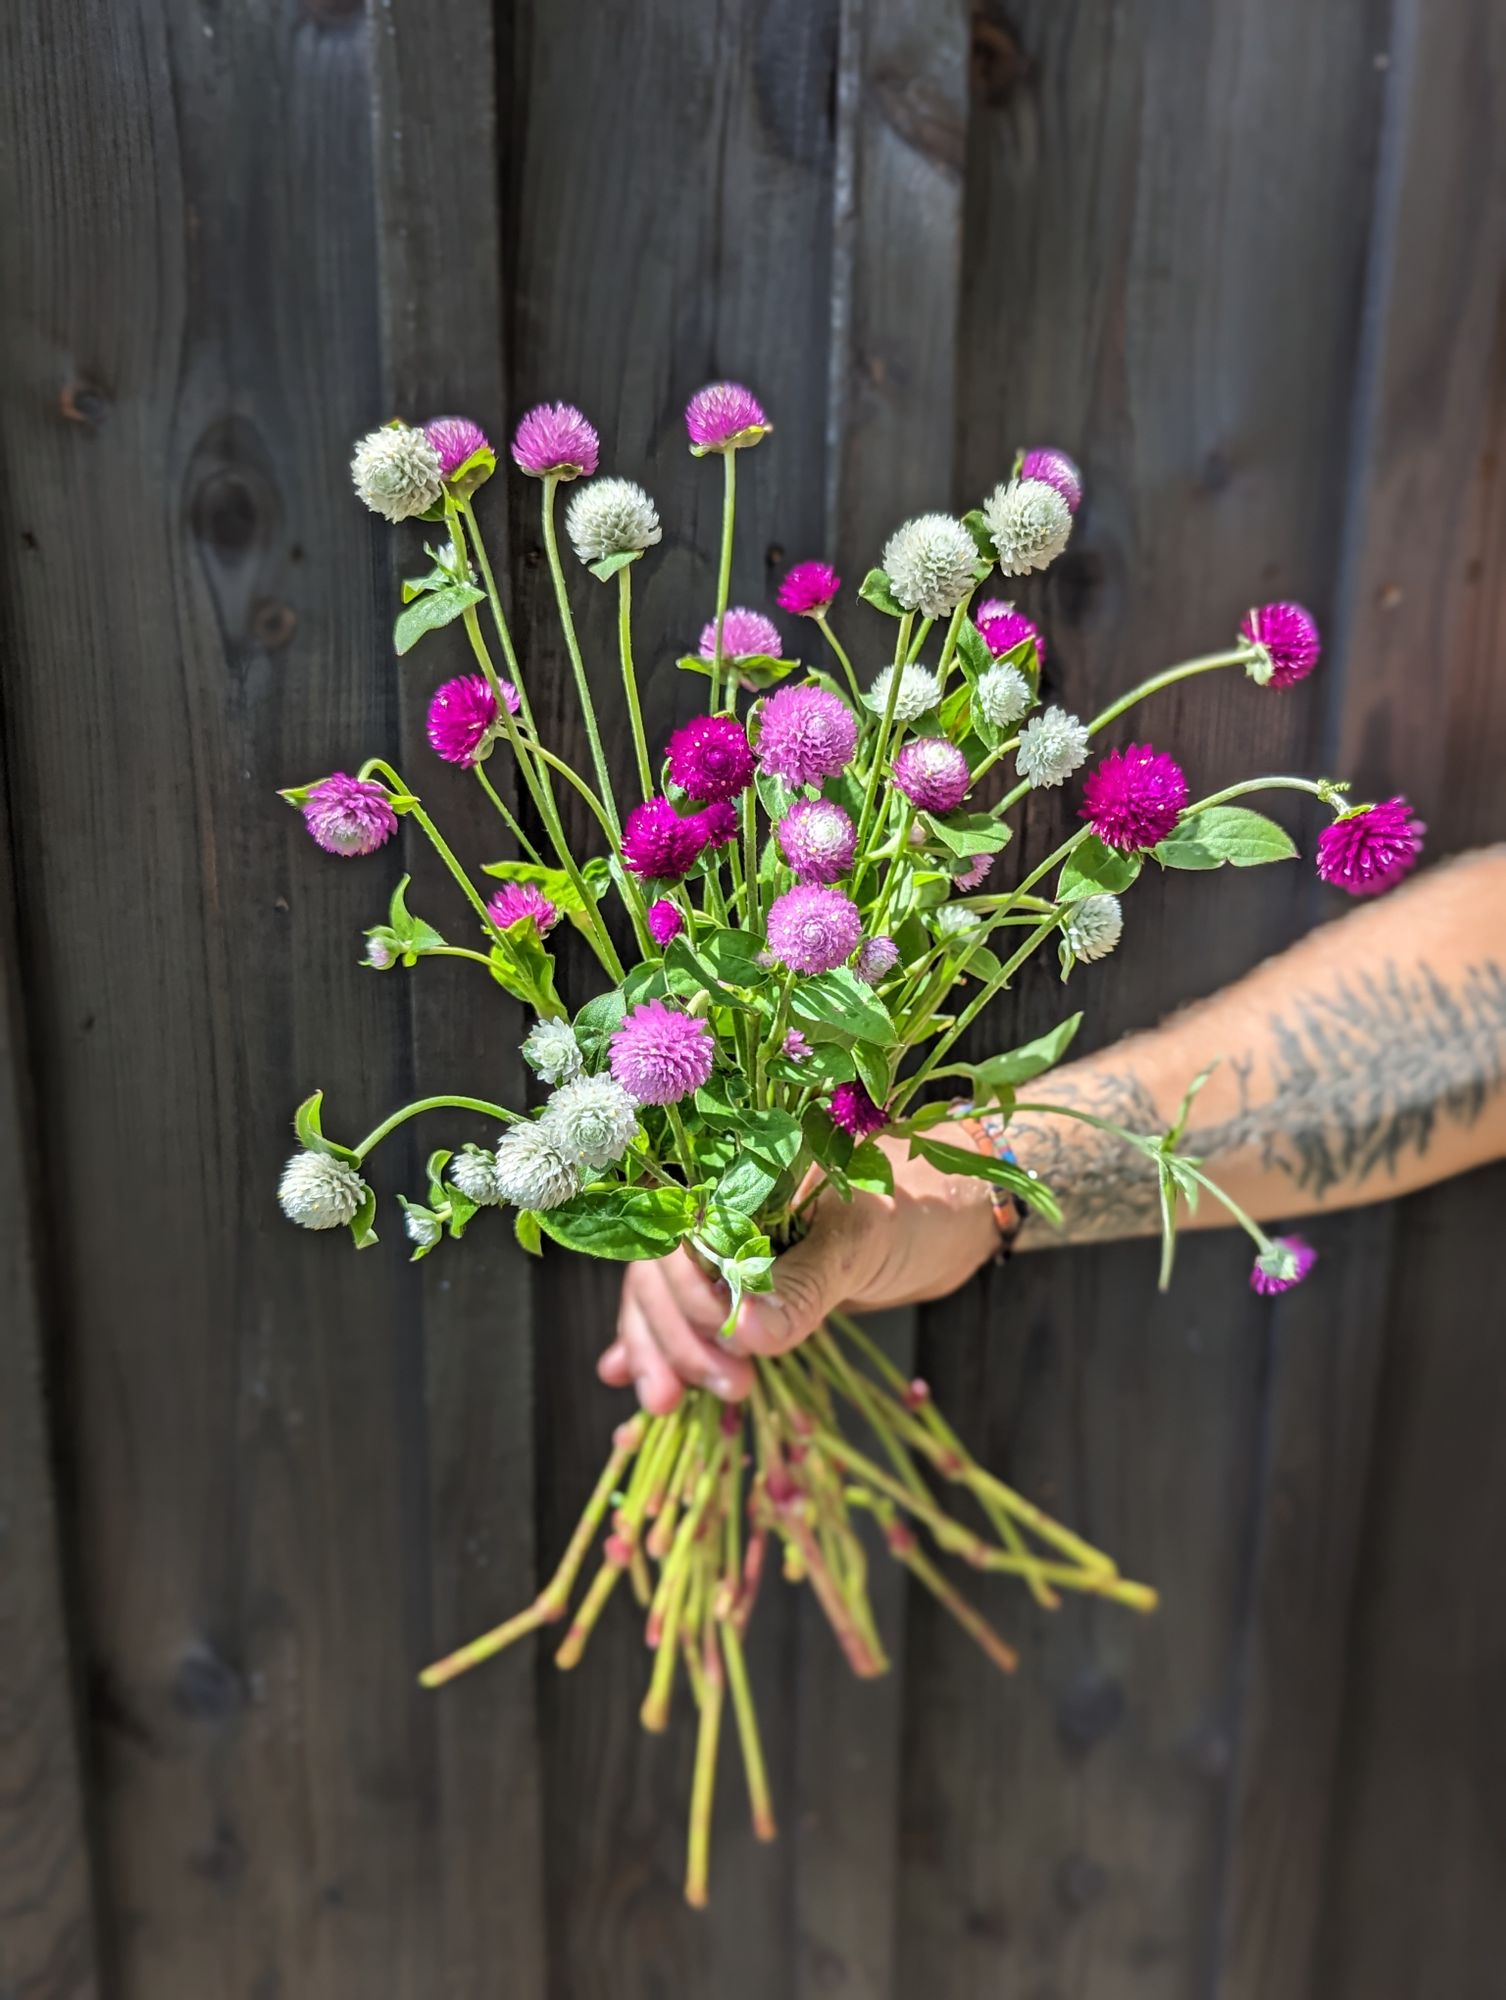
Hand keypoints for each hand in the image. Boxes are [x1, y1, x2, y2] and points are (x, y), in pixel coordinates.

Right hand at [599, 1135, 1001, 1411]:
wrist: (956, 1217)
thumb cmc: (917, 1207)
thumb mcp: (860, 1242)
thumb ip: (804, 1285)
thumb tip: (747, 1334)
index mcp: (737, 1171)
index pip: (678, 1233)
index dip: (684, 1294)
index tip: (726, 1345)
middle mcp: (721, 1205)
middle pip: (662, 1270)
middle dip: (677, 1335)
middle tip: (726, 1387)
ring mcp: (730, 1246)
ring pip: (666, 1298)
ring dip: (666, 1350)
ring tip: (669, 1404)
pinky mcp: (747, 1283)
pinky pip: (693, 1314)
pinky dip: (666, 1347)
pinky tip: (644, 1383)